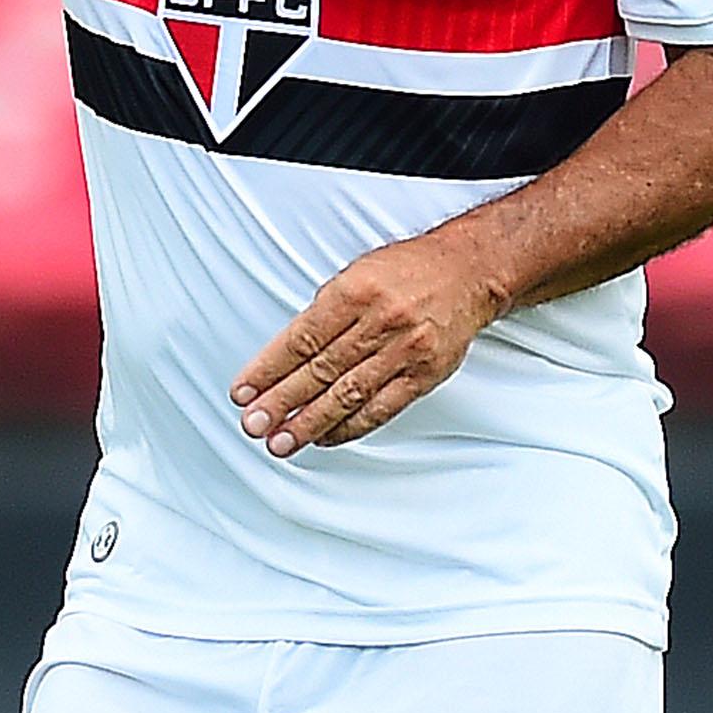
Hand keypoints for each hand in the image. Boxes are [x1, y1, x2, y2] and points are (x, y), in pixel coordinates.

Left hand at [231, 231, 510, 454]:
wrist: (468, 273)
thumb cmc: (408, 271)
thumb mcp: (357, 274)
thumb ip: (325, 313)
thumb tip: (285, 357)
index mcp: (355, 292)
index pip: (301, 339)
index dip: (268, 369)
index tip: (244, 391)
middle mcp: (381, 322)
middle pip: (320, 371)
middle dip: (281, 402)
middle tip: (254, 424)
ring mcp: (405, 351)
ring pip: (348, 394)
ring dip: (310, 422)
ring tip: (282, 441)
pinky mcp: (424, 374)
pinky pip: (381, 408)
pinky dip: (350, 426)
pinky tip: (325, 437)